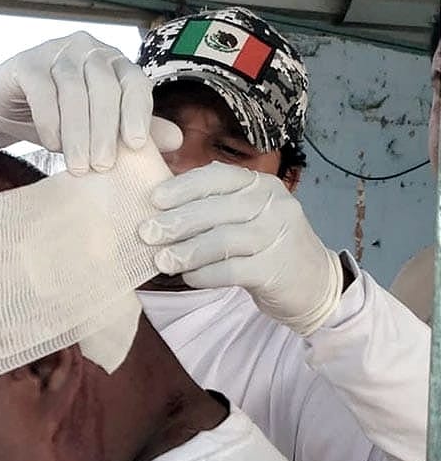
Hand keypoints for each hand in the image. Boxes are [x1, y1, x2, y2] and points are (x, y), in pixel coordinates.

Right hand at [0, 31, 181, 174]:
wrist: (7, 106)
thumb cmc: (61, 118)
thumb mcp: (101, 128)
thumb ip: (136, 130)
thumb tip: (177, 141)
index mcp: (114, 64)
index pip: (134, 82)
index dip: (138, 112)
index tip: (136, 146)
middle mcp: (89, 51)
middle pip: (104, 87)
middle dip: (104, 131)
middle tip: (102, 167)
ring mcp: (57, 53)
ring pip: (73, 90)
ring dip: (77, 133)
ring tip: (78, 167)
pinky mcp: (27, 63)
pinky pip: (42, 91)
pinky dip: (49, 121)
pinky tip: (53, 145)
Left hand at [138, 161, 342, 335]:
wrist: (314, 284)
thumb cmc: (266, 247)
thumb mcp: (247, 216)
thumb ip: (213, 205)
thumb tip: (159, 203)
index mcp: (261, 185)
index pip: (217, 176)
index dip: (183, 187)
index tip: (153, 199)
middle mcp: (273, 205)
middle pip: (215, 209)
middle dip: (176, 221)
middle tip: (146, 233)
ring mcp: (278, 236)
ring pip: (222, 240)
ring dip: (186, 251)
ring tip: (160, 260)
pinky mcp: (276, 269)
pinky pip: (231, 270)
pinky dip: (205, 274)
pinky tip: (187, 277)